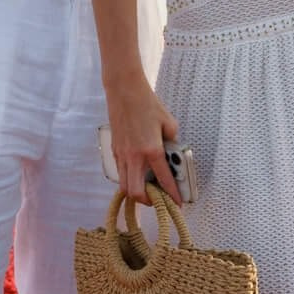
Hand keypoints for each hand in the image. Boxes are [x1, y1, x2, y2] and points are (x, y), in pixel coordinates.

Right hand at [106, 78, 182, 203]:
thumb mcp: (169, 122)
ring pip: (124, 185)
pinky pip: (120, 172)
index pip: (163, 180)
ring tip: (148, 188)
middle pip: (136, 192)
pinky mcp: (114, 150)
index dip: (172, 195)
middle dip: (149, 201)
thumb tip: (172, 154)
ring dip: (136, 191)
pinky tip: (138, 172)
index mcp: (152, 150)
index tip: (178, 203)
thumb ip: (172, 142)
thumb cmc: (147, 103)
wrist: (124, 91)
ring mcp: (122, 154)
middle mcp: (134, 156)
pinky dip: (129, 178)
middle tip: (159, 199)